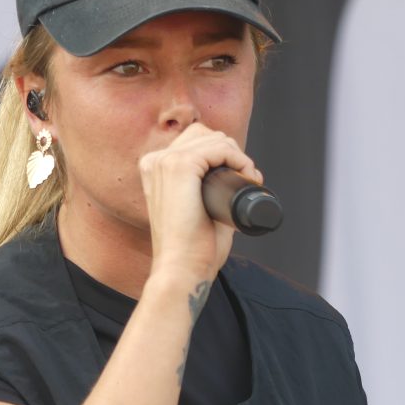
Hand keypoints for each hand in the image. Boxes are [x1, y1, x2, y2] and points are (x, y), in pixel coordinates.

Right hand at [139, 123, 263, 283]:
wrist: (182, 269)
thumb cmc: (192, 248)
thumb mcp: (197, 210)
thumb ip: (209, 192)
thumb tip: (237, 180)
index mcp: (155, 169)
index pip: (195, 141)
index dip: (223, 154)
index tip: (242, 178)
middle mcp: (155, 161)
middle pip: (205, 135)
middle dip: (231, 153)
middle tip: (247, 179)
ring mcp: (165, 161)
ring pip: (215, 139)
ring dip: (238, 156)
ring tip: (248, 180)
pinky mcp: (180, 166)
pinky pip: (219, 147)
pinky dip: (239, 159)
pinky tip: (246, 176)